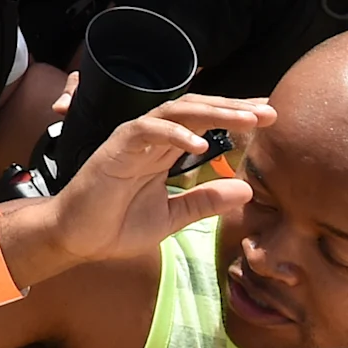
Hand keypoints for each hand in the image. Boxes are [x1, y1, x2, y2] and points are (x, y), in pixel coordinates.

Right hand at [38, 96, 275, 268]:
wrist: (77, 238)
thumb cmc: (116, 225)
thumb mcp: (173, 217)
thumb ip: (205, 202)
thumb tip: (247, 190)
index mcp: (164, 152)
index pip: (203, 124)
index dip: (234, 117)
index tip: (268, 118)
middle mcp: (151, 139)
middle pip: (196, 110)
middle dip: (234, 109)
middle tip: (269, 112)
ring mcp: (133, 140)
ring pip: (176, 112)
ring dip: (213, 113)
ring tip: (247, 121)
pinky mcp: (115, 148)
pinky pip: (146, 130)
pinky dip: (174, 134)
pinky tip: (199, 144)